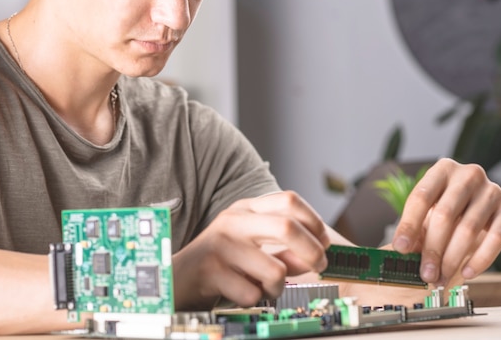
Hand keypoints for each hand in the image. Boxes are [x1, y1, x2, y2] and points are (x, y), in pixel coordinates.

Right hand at [172, 191, 329, 309]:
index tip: (324, 242)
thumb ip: (283, 249)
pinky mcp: (211, 271)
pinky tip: (240, 291)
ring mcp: (221, 244)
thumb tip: (315, 257)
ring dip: (278, 287)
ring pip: (275, 271)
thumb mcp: (253, 245)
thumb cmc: (222, 260)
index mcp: (247, 208)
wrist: (176, 277)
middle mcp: (234, 220)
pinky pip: (252, 294)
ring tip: (264, 286)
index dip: (315, 222)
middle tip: (319, 266)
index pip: (289, 200)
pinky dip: (254, 299)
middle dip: (312, 251)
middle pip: (287, 227)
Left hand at [392, 158, 500, 286]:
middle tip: (426, 273)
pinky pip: (496, 238)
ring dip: (453, 258)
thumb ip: (415, 228)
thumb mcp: (428, 212)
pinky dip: (480, 259)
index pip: (421, 197)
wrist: (480, 204)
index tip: (401, 249)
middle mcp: (468, 175)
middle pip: (445, 215)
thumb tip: (402, 252)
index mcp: (443, 169)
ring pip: (469, 229)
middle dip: (433, 249)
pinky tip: (467, 272)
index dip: (409, 225)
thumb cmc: (448, 208)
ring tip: (442, 276)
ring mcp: (492, 190)